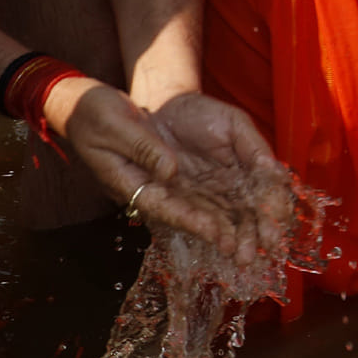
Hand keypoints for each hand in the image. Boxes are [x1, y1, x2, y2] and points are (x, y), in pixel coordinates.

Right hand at [53, 82, 284, 264]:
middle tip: (248, 253)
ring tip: (262, 239)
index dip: (193, 223)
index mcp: (131, 183)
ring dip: (235, 221)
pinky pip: (212, 184)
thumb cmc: (96, 114)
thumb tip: (169, 170)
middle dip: (222, 234)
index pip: (165, 208)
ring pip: (207, 203)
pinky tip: (261, 204)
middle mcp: (155, 188)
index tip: (219, 236)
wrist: (97, 105)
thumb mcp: (114, 125)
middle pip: (192, 214)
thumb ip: (142, 147)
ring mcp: (171, 179)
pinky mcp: (183, 169)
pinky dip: (236, 194)